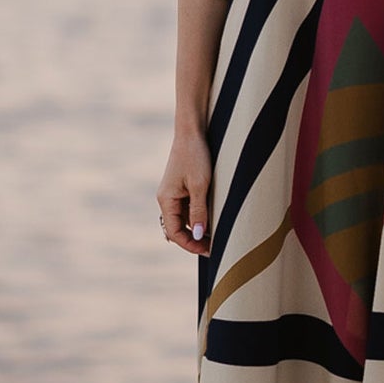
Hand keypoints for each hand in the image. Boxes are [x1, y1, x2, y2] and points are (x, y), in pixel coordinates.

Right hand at [157, 130, 211, 256]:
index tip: (208, 250)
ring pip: (184, 220)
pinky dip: (199, 217)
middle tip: (215, 247)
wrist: (192, 132)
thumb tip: (198, 235)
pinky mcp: (181, 188)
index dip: (190, 244)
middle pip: (177, 229)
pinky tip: (213, 220)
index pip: (174, 232)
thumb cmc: (195, 156)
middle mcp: (166, 199)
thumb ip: (199, 211)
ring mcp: (173, 194)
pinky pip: (188, 209)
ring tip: (217, 236)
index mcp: (166, 199)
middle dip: (194, 240)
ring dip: (197, 229)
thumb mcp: (200, 185)